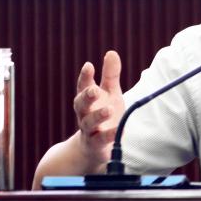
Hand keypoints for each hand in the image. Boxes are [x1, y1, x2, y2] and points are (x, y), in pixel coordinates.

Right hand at [72, 50, 125, 166]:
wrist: (94, 147)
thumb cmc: (103, 115)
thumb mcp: (109, 93)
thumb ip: (110, 75)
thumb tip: (111, 52)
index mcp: (87, 99)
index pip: (83, 86)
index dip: (85, 77)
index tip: (89, 66)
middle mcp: (84, 114)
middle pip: (81, 104)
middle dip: (86, 96)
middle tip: (94, 89)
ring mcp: (89, 130)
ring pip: (89, 122)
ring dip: (98, 115)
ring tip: (109, 110)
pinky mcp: (96, 145)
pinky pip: (101, 140)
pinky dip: (109, 135)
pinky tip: (119, 130)